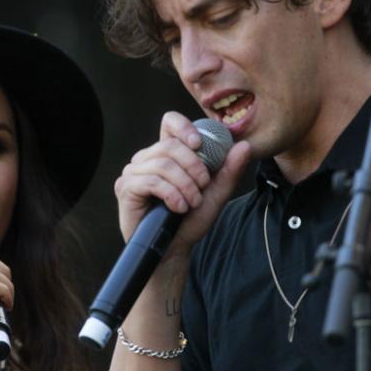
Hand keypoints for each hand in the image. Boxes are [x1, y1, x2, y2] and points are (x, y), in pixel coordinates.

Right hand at [114, 112, 250, 260]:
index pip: (170, 122)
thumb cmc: (191, 220)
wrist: (175, 248)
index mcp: (167, 153)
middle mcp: (147, 158)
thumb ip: (229, 170)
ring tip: (192, 202)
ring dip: (184, 185)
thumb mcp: (216, 194)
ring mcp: (134, 171)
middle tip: (202, 187)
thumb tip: (244, 146)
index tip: (199, 145)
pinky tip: (178, 207)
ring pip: (163, 164)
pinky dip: (171, 194)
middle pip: (170, 145)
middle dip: (193, 166)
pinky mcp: (126, 187)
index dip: (184, 127)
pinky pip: (151, 181)